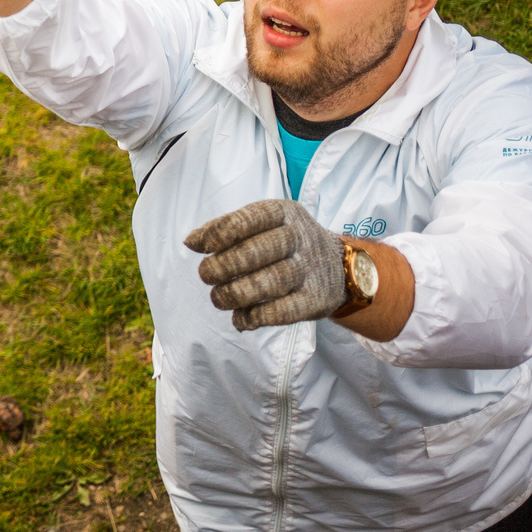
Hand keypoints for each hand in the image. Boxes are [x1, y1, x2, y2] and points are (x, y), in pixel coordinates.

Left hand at [185, 199, 347, 329]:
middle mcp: (299, 238)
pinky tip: (240, 318)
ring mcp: (310, 269)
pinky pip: (283, 311)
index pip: (249, 219)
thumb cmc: (284, 242)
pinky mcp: (316, 299)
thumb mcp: (260, 224)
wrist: (340, 267)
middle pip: (255, 252)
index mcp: (282, 213)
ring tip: (219, 298)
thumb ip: (224, 229)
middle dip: (222, 267)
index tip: (202, 248)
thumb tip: (190, 242)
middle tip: (206, 276)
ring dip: (234, 294)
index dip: (220, 234)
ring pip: (269, 282)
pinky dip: (255, 317)